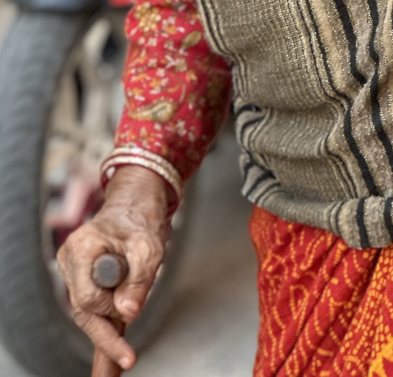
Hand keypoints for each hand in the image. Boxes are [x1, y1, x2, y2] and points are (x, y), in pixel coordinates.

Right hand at [57, 166, 170, 370]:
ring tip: (113, 373)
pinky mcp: (89, 282)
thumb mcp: (148, 246)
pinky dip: (104, 336)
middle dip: (108, 332)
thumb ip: (138, 279)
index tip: (130, 328)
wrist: (138, 205)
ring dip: (107, 337)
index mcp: (81, 249)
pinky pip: (96, 312)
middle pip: (85, 311)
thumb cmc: (141, 220)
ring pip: (90, 314)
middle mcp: (71, 263)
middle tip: (127, 359)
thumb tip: (128, 314)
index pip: (88, 299)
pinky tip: (108, 370)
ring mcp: (77, 273)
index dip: (110, 314)